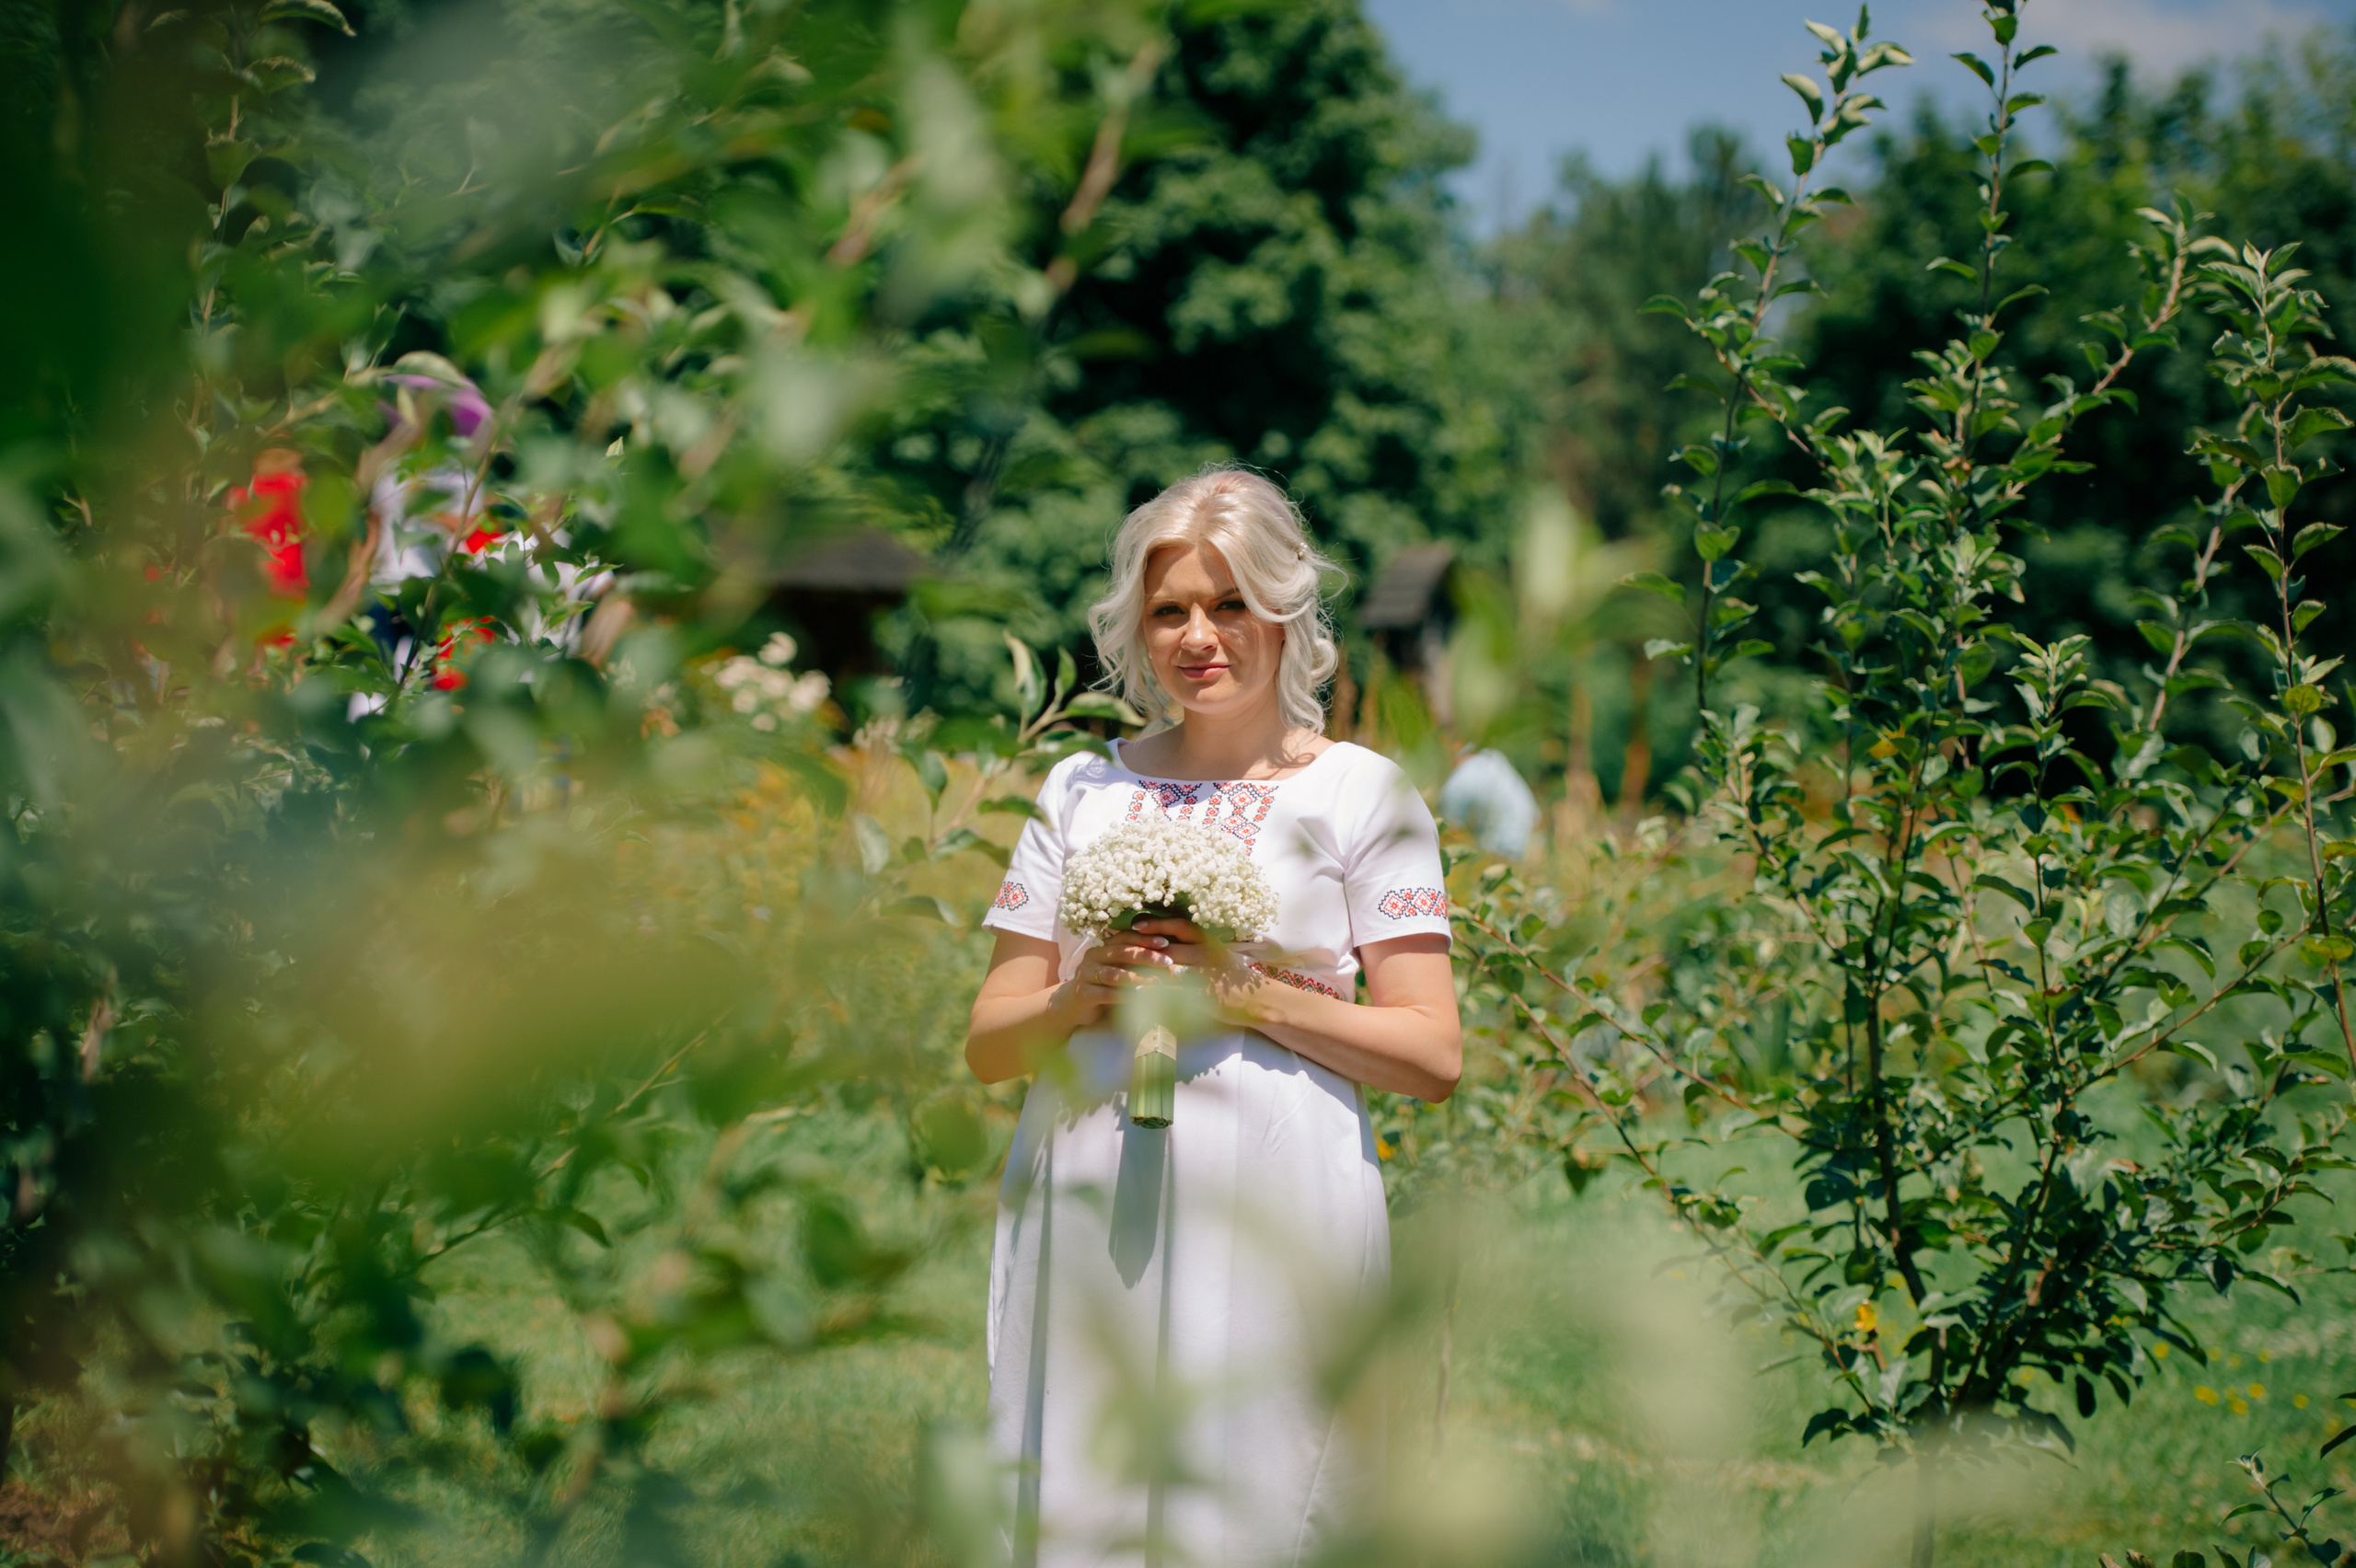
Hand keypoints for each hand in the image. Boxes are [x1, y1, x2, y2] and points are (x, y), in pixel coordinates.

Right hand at [1054, 929, 1176, 1026]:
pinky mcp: (1083, 994)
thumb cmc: (1104, 985)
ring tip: (1157, 982)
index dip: (1145, 938)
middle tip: (1167, 962)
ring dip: (1137, 978)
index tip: (1166, 943)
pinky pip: (1106, 994)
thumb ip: (1136, 961)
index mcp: (1103, 946)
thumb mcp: (1119, 969)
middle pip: (1121, 952)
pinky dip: (1125, 996)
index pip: (1125, 937)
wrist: (1073, 1005)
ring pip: (1114, 974)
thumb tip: (1170, 957)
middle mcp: (1093, 956)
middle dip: (1146, 956)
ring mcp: (1086, 975)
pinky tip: (1140, 998)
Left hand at [1128, 915, 1271, 1027]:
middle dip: (1142, 947)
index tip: (1136, 923)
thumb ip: (1193, 945)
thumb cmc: (1231, 975)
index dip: (1156, 923)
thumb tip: (1167, 937)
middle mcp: (1206, 953)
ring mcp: (1205, 974)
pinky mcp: (1204, 995)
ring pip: (1167, 970)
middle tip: (1119, 946)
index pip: (1179, 926)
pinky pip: (1174, 993)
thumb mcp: (1215, 952)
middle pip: (1169, 947)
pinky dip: (1154, 992)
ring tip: (1120, 969)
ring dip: (1143, 970)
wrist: (1255, 998)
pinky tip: (1137, 993)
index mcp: (1208, 940)